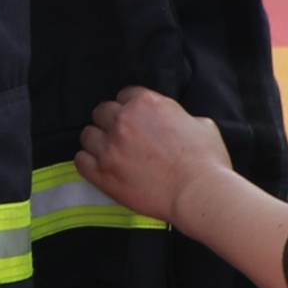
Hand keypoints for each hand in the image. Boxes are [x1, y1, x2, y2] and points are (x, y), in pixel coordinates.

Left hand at [74, 86, 229, 229]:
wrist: (198, 192)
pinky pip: (80, 160)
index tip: (136, 119)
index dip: (131, 107)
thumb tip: (176, 121)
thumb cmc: (206, 160)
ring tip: (109, 152)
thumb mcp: (201, 124)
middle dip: (111, 121)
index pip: (126, 95)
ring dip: (97, 141)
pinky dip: (88, 162)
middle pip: (102, 112)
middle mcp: (123, 121)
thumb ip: (178, 117)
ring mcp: (109, 147)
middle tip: (122, 136)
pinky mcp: (102, 173)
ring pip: (87, 134)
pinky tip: (98, 166)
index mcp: (146, 103)